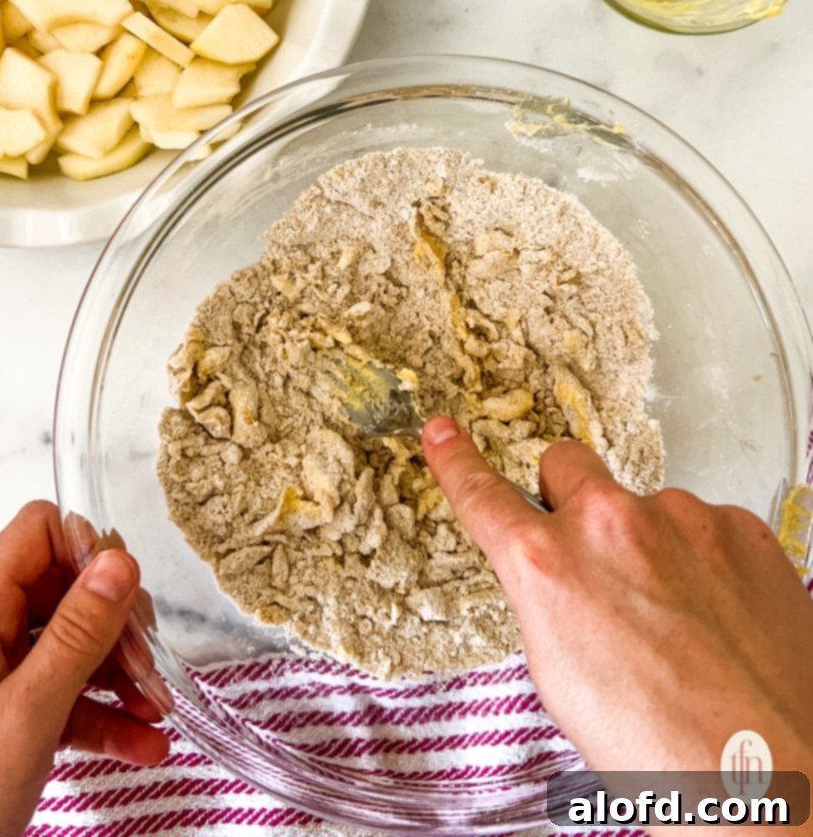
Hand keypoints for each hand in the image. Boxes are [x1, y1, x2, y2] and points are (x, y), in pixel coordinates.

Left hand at [0, 501, 168, 836]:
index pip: (37, 533)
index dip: (89, 552)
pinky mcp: (0, 711)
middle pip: (64, 588)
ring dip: (120, 673)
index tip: (127, 598)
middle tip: (148, 666)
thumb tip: (118, 563)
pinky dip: (104, 712)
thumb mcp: (26, 717)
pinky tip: (142, 741)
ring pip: (70, 642)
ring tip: (156, 710)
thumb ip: (77, 635)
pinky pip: (63, 691)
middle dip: (116, 625)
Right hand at [421, 419, 812, 778]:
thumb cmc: (658, 749)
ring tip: (677, 619)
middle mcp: (609, 524)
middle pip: (567, 464)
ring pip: (644, 504)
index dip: (455, 461)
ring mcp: (682, 518)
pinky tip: (717, 614)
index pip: (483, 495)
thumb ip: (548, 597)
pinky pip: (706, 525)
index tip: (441, 432)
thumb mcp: (558, 675)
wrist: (761, 770)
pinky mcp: (740, 528)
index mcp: (548, 565)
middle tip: (594, 556)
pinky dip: (705, 559)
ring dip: (647, 542)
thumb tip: (557, 575)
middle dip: (568, 497)